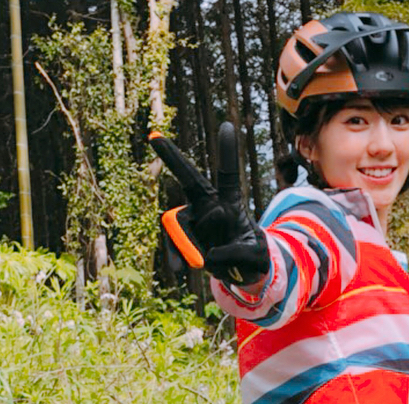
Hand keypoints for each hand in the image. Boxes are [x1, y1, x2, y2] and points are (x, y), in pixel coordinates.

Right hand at [149, 122, 269, 286]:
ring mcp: (194, 221)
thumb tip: (209, 256)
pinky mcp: (184, 239)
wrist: (239, 273)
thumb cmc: (252, 257)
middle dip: (172, 158)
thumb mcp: (254, 255)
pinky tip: (178, 270)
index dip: (227, 151)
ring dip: (190, 243)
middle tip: (154, 138)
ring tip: (204, 261)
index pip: (227, 174)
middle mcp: (208, 205)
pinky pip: (174, 244)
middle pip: (189, 179)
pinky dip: (176, 256)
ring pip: (181, 223)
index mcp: (230, 201)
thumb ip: (236, 253)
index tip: (225, 125)